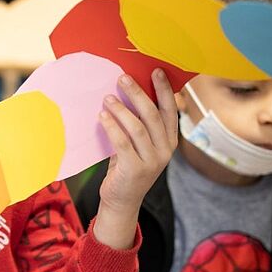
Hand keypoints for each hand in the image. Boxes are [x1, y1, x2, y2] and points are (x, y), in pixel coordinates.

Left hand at [93, 70, 178, 248]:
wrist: (122, 200)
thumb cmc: (128, 166)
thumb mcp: (139, 145)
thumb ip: (140, 124)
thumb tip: (128, 91)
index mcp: (169, 141)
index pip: (170, 111)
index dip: (164, 90)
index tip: (155, 71)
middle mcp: (165, 151)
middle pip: (153, 115)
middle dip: (138, 94)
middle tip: (123, 78)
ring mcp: (152, 161)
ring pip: (138, 127)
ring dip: (121, 109)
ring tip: (107, 97)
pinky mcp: (135, 169)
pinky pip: (122, 142)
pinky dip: (112, 127)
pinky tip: (102, 116)